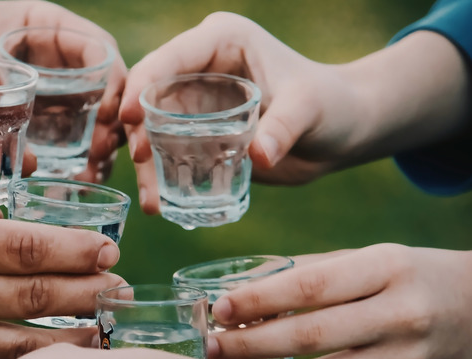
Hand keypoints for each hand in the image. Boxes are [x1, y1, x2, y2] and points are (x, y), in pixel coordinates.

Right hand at [119, 12, 471, 213]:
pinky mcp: (200, 135)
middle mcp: (200, 68)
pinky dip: (164, 178)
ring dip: (148, 164)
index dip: (141, 84)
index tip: (128, 118)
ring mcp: (197, 103)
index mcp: (220, 41)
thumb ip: (285, 126)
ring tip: (152, 202)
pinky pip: (171, 154)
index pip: (168, 58)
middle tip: (142, 163)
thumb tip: (259, 154)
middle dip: (139, 130)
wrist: (342, 132)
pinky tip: (162, 205)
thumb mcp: (310, 107)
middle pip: (151, 96)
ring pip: (154, 130)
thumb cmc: (332, 103)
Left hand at [207, 243, 471, 358]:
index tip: (221, 307)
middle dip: (253, 343)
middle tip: (210, 346)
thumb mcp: (376, 259)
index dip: (261, 297)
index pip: (312, 283)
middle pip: (312, 334)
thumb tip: (247, 286)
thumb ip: (315, 271)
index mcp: (386, 269)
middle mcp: (398, 315)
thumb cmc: (418, 276)